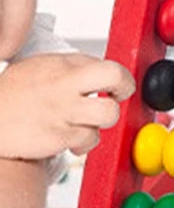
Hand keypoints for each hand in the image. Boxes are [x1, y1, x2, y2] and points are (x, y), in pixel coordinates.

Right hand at [0, 53, 135, 159]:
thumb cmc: (15, 97)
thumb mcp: (40, 68)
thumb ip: (73, 68)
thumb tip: (106, 73)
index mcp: (60, 64)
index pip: (108, 65)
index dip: (119, 78)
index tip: (116, 86)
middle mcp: (63, 83)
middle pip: (115, 76)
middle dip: (124, 88)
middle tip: (117, 97)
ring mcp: (62, 109)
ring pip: (109, 114)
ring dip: (102, 122)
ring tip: (86, 122)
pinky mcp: (58, 135)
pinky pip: (90, 139)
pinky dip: (84, 143)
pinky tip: (70, 139)